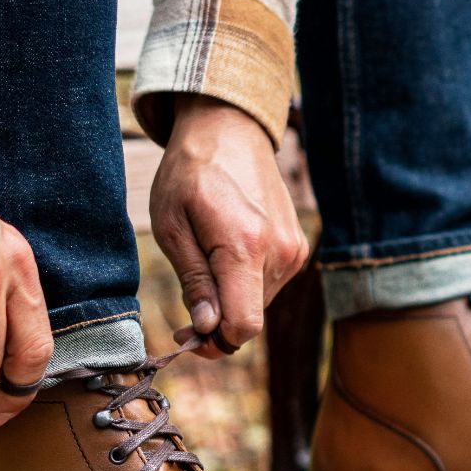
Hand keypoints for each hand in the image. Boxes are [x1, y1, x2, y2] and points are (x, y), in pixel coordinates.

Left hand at [150, 95, 308, 358]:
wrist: (229, 129)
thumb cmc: (191, 173)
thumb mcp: (172, 226)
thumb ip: (193, 281)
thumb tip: (206, 328)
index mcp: (246, 246)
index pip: (244, 326)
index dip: (214, 341)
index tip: (187, 333)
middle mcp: (280, 253)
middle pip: (250, 318)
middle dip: (218, 320)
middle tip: (188, 303)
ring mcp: (295, 249)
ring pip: (259, 303)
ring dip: (232, 298)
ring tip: (207, 261)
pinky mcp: (298, 246)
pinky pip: (270, 284)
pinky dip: (247, 282)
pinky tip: (228, 252)